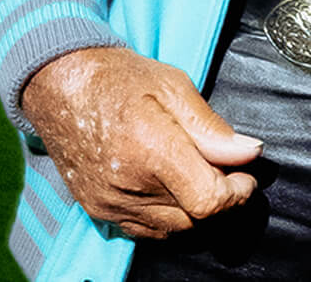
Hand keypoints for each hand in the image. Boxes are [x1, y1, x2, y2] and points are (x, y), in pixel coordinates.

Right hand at [19, 45, 262, 239]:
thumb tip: (249, 153)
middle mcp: (128, 186)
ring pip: (172, 230)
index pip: (207, 201)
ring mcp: (110, 204)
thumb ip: (211, 127)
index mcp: (151, 150)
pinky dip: (168, 217)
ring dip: (194, 210)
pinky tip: (172, 186)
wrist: (61, 86)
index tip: (246, 176)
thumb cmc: (120, 78)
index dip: (237, 194)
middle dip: (220, 199)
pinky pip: (145, 231)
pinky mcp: (98, 211)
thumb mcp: (174, 86)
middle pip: (194, 220)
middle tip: (227, 170)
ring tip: (199, 174)